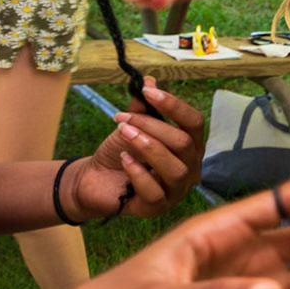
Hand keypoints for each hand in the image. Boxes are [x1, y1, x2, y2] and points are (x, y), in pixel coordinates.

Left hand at [63, 81, 205, 220]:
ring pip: (175, 169)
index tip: (148, 91)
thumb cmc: (121, 153)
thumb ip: (142, 107)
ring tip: (123, 134)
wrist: (94, 180)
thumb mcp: (131, 126)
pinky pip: (155, 191)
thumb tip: (149, 80)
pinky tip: (123, 160)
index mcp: (189, 147)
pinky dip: (137, 173)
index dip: (174, 105)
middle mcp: (190, 168)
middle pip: (183, 143)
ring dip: (147, 147)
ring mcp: (176, 191)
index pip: (194, 122)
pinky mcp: (158, 208)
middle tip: (123, 118)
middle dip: (152, 126)